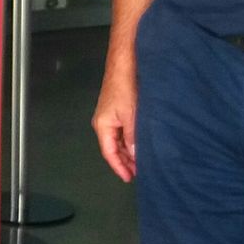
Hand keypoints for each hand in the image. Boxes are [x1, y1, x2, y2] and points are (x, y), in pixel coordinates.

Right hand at [92, 65, 139, 182]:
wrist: (124, 65)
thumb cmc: (125, 89)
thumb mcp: (131, 116)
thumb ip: (133, 138)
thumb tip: (135, 157)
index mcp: (102, 126)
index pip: (109, 153)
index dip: (119, 167)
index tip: (129, 178)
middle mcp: (103, 124)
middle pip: (112, 148)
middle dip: (124, 161)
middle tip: (139, 173)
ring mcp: (109, 117)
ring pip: (117, 141)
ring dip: (127, 152)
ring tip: (140, 162)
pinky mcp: (116, 111)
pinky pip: (121, 132)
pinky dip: (129, 141)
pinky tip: (138, 144)